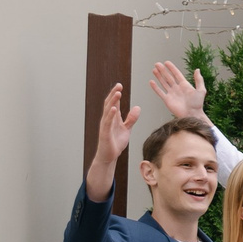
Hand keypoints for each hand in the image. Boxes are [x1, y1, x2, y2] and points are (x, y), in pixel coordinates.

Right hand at [87, 83, 136, 199]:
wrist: (109, 156)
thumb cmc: (116, 142)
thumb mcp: (127, 129)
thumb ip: (131, 119)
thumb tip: (138, 107)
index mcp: (113, 118)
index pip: (113, 103)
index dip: (116, 94)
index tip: (120, 85)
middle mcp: (107, 119)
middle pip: (109, 104)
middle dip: (113, 94)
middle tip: (119, 85)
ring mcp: (105, 125)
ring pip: (108, 111)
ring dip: (112, 101)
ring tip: (118, 93)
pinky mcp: (105, 133)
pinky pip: (107, 122)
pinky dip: (110, 115)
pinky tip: (114, 108)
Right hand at [148, 60, 209, 123]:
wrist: (192, 115)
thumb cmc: (198, 104)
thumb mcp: (201, 90)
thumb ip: (199, 80)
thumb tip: (197, 69)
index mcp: (185, 85)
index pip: (176, 74)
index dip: (172, 68)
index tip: (166, 62)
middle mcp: (177, 88)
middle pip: (168, 77)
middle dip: (163, 70)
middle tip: (157, 64)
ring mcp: (171, 94)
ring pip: (163, 83)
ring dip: (159, 76)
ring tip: (154, 70)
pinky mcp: (167, 100)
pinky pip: (160, 92)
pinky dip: (155, 87)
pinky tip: (151, 82)